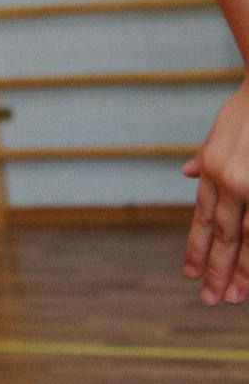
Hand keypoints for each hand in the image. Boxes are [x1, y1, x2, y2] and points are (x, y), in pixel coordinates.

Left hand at [184, 82, 248, 303]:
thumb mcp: (219, 130)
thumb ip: (205, 156)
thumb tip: (186, 174)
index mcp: (214, 170)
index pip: (201, 218)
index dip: (196, 248)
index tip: (189, 273)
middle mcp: (232, 181)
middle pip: (223, 234)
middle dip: (216, 269)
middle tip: (210, 299)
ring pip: (248, 237)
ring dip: (242, 269)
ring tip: (234, 296)